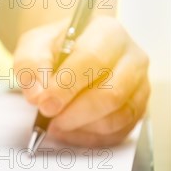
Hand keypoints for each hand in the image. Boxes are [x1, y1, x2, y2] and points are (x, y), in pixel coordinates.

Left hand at [13, 15, 149, 146]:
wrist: (69, 52)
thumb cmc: (55, 48)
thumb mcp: (33, 46)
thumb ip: (31, 65)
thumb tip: (38, 96)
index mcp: (107, 33)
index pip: (92, 60)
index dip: (66, 87)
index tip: (44, 104)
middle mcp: (132, 57)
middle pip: (111, 94)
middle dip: (75, 113)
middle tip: (50, 119)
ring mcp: (139, 85)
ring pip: (119, 116)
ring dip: (83, 127)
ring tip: (56, 125)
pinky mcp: (137, 109)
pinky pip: (119, 132)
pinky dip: (90, 138)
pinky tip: (69, 132)